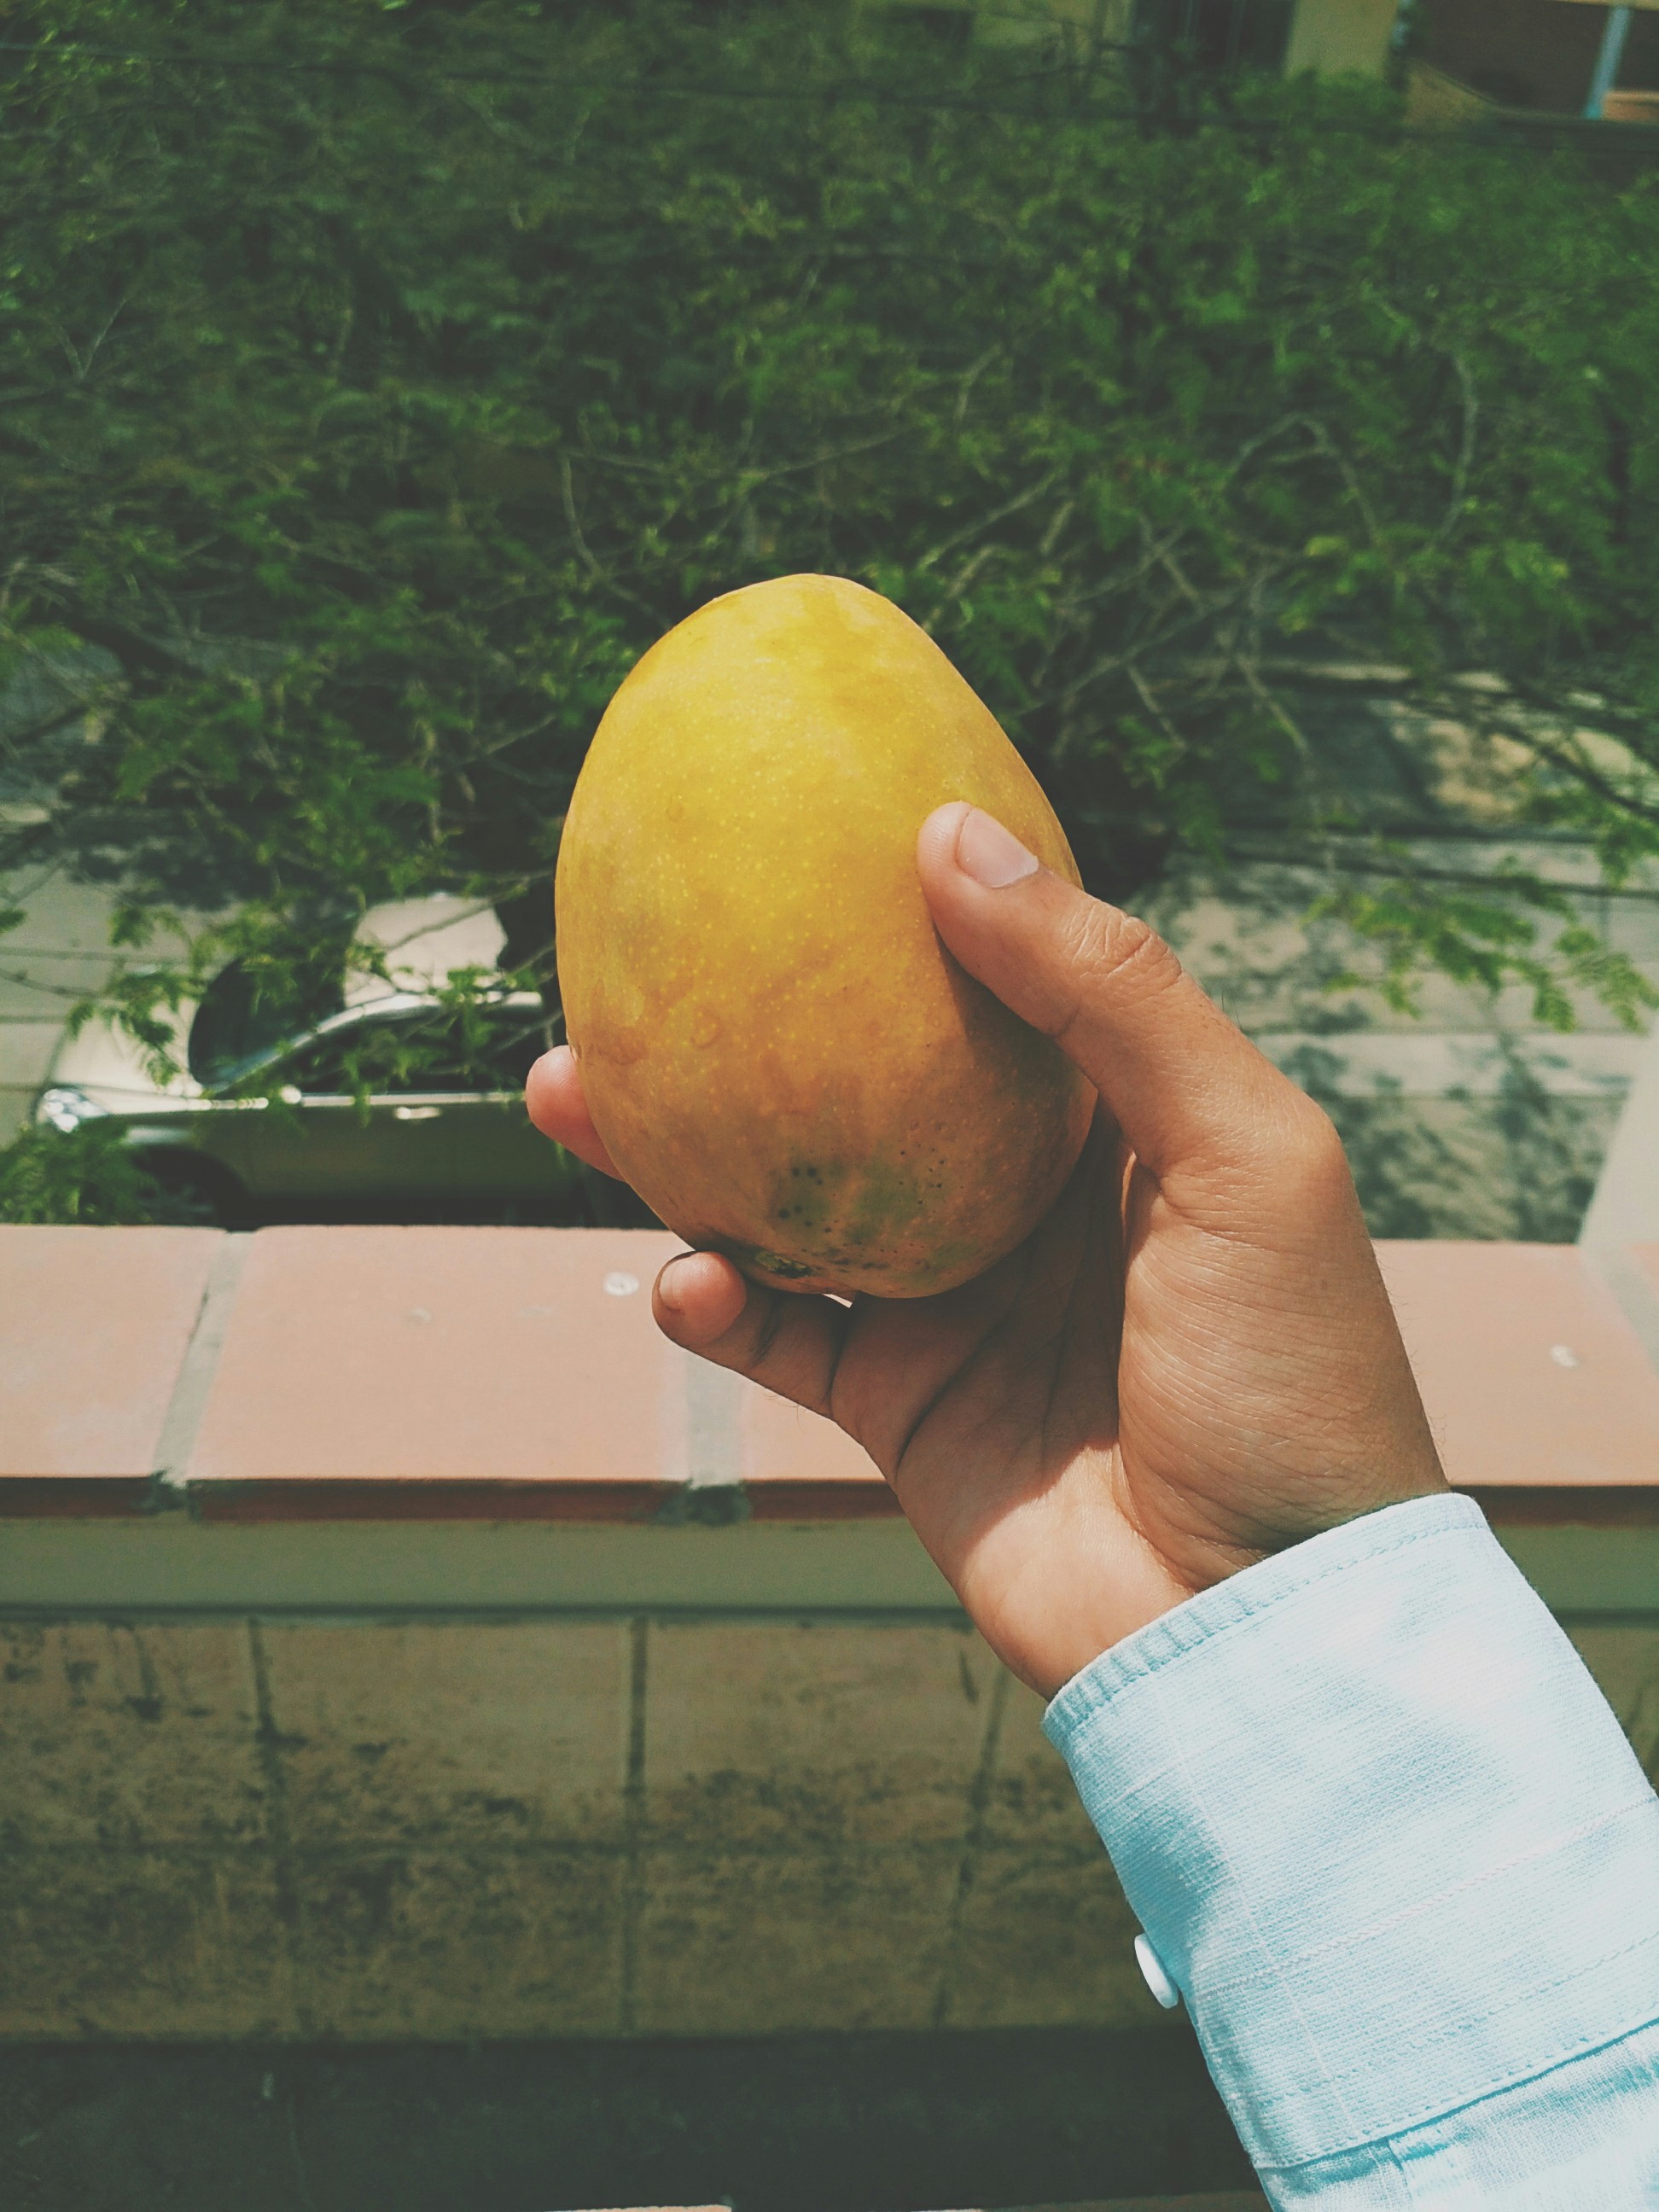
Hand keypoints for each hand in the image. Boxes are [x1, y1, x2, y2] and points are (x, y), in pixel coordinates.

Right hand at [528, 801, 1444, 1696]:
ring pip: (787, 1199)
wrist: (1266, 1629)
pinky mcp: (900, 1409)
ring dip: (675, 1150)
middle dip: (742, 1025)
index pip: (988, 986)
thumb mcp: (1242, 1149)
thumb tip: (952, 835)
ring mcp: (955, 1305)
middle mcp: (1026, 1202)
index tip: (791, 838)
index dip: (894, 914)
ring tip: (571, 1093)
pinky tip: (679, 1272)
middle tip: (626, 963)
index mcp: (1120, 1124)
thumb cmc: (1289, 1375)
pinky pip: (777, 1336)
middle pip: (855, 1085)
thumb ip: (1108, 989)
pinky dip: (714, 1302)